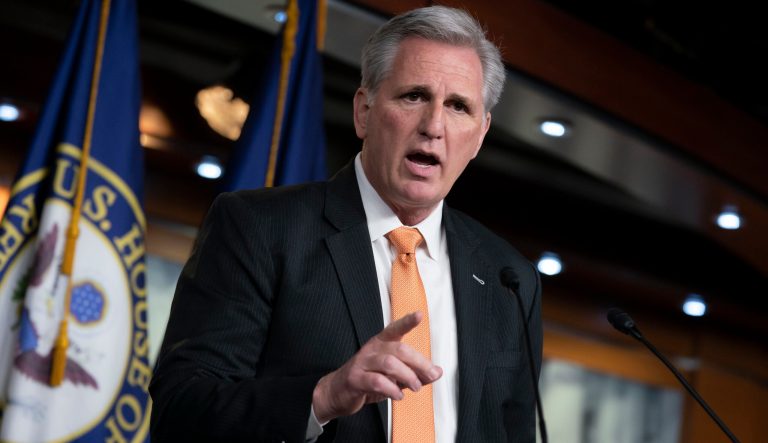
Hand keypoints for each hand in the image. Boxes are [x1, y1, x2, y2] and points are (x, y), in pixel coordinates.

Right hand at [311, 312, 441, 422]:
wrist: (336, 392)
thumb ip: (415, 372)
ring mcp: (362, 363)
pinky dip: (392, 389)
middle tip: (430, 375)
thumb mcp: (393, 376)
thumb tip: (437, 372)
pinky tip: (398, 395)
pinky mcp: (355, 378)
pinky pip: (376, 381)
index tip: (419, 315)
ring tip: (415, 387)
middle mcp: (372, 349)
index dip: (407, 322)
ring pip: (389, 363)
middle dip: (418, 363)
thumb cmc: (366, 380)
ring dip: (407, 376)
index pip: (395, 329)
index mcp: (381, 344)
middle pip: (399, 349)